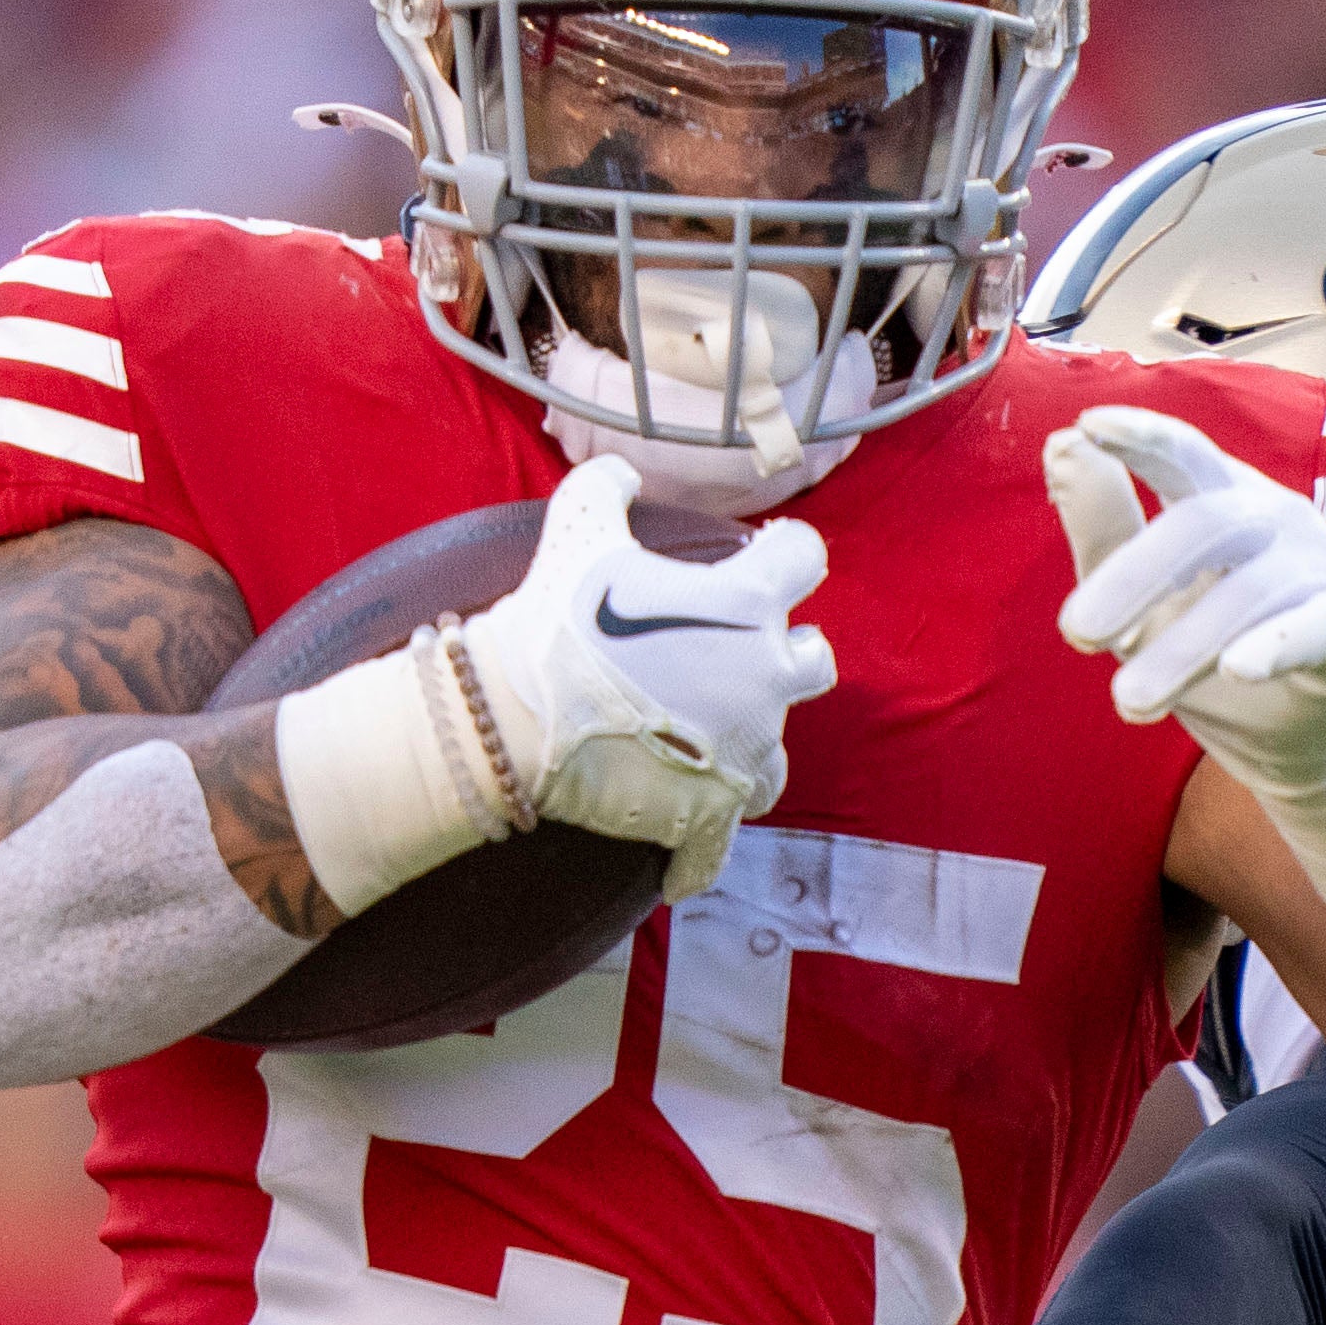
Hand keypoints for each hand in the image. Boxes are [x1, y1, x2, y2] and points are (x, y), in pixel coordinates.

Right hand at [463, 455, 836, 895]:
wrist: (512, 713)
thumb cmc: (554, 617)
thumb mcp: (578, 527)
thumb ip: (608, 488)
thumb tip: (620, 472)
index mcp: (748, 604)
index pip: (804, 558)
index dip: (782, 553)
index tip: (759, 558)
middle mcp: (764, 679)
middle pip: (814, 664)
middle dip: (781, 659)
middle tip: (733, 658)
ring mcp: (743, 753)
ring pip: (778, 758)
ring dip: (750, 747)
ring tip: (699, 743)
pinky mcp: (709, 814)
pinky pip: (718, 848)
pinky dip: (697, 852)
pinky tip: (678, 850)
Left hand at [1045, 405, 1325, 776]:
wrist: (1283, 734)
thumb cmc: (1199, 647)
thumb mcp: (1135, 593)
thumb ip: (1102, 525)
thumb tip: (1060, 443)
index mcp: (1218, 495)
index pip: (1182, 453)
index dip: (1142, 437)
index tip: (1088, 424)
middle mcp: (1274, 516)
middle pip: (1205, 523)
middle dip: (1135, 576)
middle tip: (1076, 633)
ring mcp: (1320, 564)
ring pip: (1249, 590)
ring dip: (1183, 646)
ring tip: (1128, 699)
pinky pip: (1318, 625)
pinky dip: (1278, 643)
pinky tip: (1238, 668)